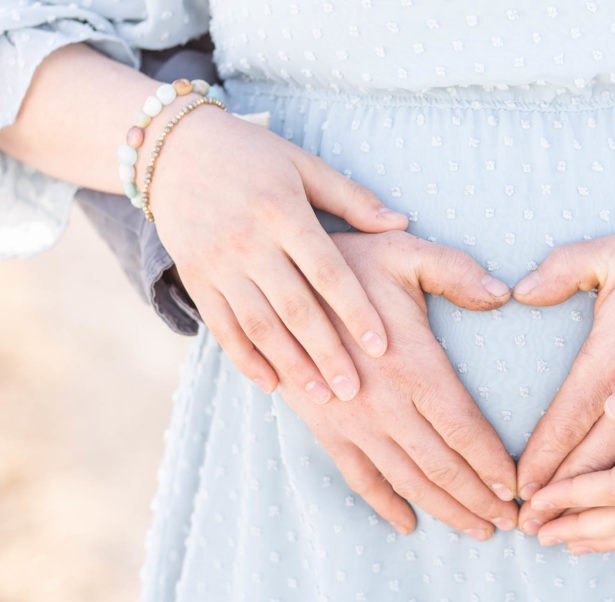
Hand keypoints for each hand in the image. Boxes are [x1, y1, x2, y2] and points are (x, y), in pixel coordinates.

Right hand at [151, 104, 407, 404]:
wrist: (171, 149)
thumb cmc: (251, 156)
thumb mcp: (303, 164)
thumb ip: (352, 198)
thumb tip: (401, 223)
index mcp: (282, 212)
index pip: (327, 270)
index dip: (355, 310)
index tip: (381, 345)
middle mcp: (248, 242)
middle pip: (295, 308)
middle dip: (327, 353)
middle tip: (355, 390)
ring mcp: (217, 263)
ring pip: (259, 325)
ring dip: (291, 365)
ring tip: (323, 397)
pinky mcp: (195, 278)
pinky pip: (221, 327)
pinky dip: (245, 359)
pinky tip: (272, 384)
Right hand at [274, 231, 519, 538]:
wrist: (275, 282)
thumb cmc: (350, 262)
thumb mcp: (407, 254)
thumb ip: (458, 272)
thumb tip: (504, 294)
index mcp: (412, 364)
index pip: (463, 428)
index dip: (491, 463)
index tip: (517, 488)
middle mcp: (383, 402)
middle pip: (441, 465)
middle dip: (479, 499)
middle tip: (512, 524)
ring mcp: (351, 420)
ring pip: (406, 479)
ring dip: (444, 509)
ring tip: (478, 530)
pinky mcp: (325, 427)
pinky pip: (358, 477)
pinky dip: (384, 504)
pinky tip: (408, 524)